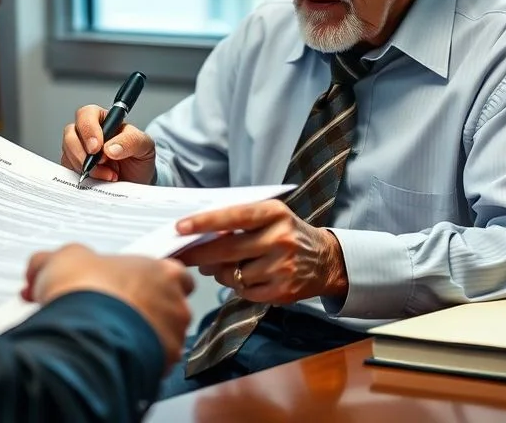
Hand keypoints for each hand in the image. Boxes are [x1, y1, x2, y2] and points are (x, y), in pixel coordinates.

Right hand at [22, 243, 193, 367]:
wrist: (82, 330)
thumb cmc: (85, 290)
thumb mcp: (63, 259)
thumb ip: (60, 260)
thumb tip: (42, 266)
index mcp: (163, 271)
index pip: (173, 274)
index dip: (147, 281)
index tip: (128, 287)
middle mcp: (175, 304)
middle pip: (169, 308)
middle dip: (143, 312)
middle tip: (114, 313)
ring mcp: (171, 337)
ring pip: (163, 340)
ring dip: (141, 339)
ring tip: (110, 338)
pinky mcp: (161, 367)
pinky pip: (154, 366)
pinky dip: (136, 362)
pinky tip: (112, 357)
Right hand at [59, 104, 156, 183]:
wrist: (137, 182)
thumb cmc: (139, 160)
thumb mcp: (144, 146)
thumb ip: (131, 141)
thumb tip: (110, 148)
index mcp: (104, 120)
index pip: (87, 115)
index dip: (88, 130)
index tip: (97, 148)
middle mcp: (88, 133)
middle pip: (70, 133)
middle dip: (82, 151)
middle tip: (100, 163)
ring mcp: (79, 150)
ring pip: (67, 152)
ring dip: (84, 166)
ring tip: (107, 175)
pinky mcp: (74, 166)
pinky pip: (67, 168)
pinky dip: (80, 176)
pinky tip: (97, 180)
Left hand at [175, 200, 348, 304]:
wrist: (325, 260)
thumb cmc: (286, 233)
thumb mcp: (269, 217)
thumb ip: (238, 221)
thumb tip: (198, 234)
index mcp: (275, 213)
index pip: (234, 216)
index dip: (205, 222)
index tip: (180, 228)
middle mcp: (280, 239)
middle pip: (227, 249)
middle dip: (198, 254)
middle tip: (180, 255)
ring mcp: (283, 267)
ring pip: (233, 274)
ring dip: (219, 272)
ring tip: (222, 266)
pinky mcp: (283, 291)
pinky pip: (244, 291)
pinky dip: (238, 286)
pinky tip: (245, 277)